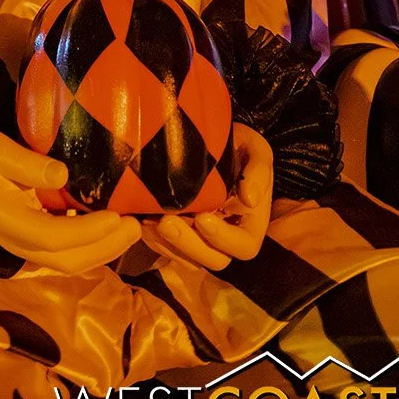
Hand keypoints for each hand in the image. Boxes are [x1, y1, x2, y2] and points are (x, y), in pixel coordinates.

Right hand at [0, 126, 139, 273]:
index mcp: (8, 221)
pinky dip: (87, 247)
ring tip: (127, 230)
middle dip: (105, 247)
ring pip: (67, 262)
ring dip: (100, 250)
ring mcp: (21, 245)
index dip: (89, 232)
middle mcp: (16, 242)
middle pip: (67, 260)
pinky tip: (103, 229)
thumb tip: (62, 176)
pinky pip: (61, 254)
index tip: (115, 216)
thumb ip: (25, 162)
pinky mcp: (26, 240)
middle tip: (134, 227)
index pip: (55, 238)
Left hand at [142, 124, 272, 271]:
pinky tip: (141, 221)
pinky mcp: (182, 234)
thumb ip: (258, 171)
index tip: (203, 217)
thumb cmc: (239, 146)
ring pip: (187, 259)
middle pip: (213, 259)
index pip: (243, 246)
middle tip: (166, 222)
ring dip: (167, 244)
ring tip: (149, 221)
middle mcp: (228, 238)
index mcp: (250, 224)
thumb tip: (250, 199)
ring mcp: (203, 239)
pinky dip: (154, 240)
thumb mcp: (255, 149)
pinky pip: (168, 249)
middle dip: (188, 244)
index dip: (222, 238)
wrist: (215, 138)